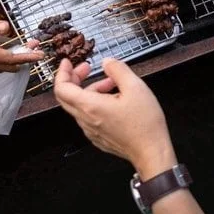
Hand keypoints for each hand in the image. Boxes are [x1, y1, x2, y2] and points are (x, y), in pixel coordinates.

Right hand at [0, 20, 44, 71]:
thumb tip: (7, 27)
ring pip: (4, 65)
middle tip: (37, 50)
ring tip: (27, 50)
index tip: (40, 55)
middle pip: (10, 63)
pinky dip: (7, 60)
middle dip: (25, 58)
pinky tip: (9, 54)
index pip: (12, 57)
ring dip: (17, 59)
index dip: (27, 56)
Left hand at [54, 57, 176, 177]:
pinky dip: (94, 103)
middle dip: (74, 78)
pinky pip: (88, 117)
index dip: (62, 72)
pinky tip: (113, 100)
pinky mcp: (98, 137)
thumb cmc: (144, 124)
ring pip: (79, 106)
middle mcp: (86, 120)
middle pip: (66, 97)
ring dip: (89, 91)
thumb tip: (107, 62)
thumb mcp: (135, 87)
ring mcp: (91, 131)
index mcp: (90, 106)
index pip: (61, 88)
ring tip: (111, 84)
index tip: (68, 62)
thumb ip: (118, 70)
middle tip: (87, 69)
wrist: (151, 152)